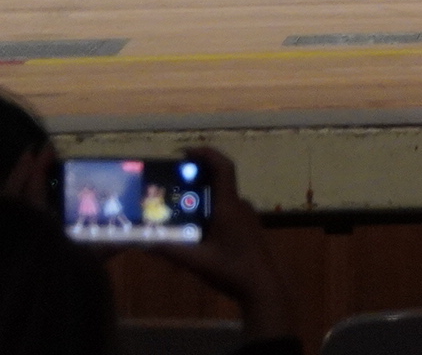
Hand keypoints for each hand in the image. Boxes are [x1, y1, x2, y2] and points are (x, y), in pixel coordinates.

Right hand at [149, 148, 296, 345]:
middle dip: (196, 178)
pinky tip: (194, 227)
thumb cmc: (231, 269)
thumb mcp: (195, 261)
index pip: (223, 168)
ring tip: (177, 206)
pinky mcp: (247, 228)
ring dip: (201, 197)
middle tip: (171, 183)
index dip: (208, 154)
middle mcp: (240, 206)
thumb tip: (142, 241)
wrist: (263, 286)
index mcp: (230, 206)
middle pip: (219, 182)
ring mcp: (246, 216)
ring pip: (222, 199)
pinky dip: (209, 210)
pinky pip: (226, 211)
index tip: (187, 151)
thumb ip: (168, 250)